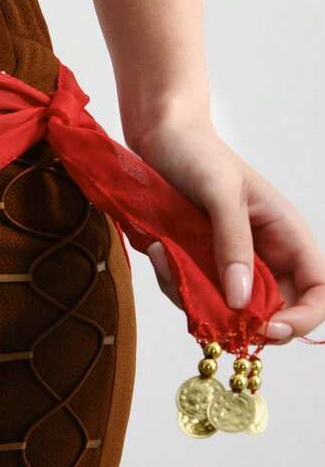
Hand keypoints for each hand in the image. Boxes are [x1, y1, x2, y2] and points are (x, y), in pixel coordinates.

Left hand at [129, 118, 324, 345]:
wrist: (160, 138)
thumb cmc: (199, 154)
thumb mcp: (220, 193)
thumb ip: (233, 244)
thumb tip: (241, 300)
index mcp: (287, 237)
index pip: (317, 293)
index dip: (302, 319)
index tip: (267, 328)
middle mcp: (265, 256)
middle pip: (271, 314)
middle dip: (238, 320)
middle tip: (203, 306)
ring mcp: (231, 264)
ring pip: (226, 311)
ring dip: (194, 299)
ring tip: (165, 257)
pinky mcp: (199, 265)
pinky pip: (193, 295)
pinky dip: (173, 283)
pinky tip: (157, 250)